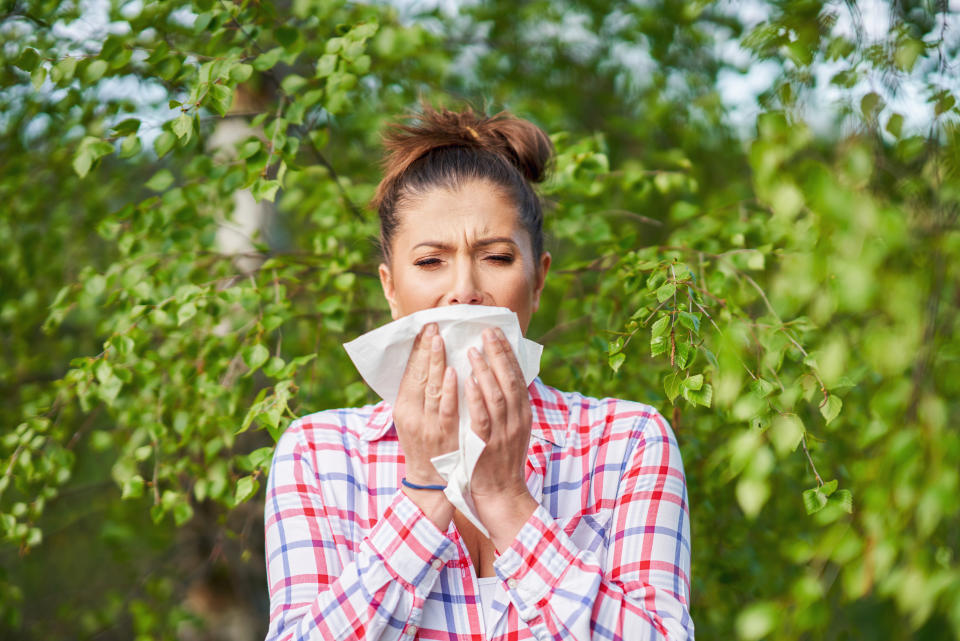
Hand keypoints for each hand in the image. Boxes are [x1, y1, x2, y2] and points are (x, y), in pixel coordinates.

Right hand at [392, 323, 458, 486]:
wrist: (433, 482)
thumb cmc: (426, 445)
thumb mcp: (414, 420)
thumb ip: (419, 395)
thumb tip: (428, 362)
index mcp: (402, 410)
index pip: (408, 374)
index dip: (416, 351)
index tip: (424, 329)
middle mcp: (412, 416)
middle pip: (418, 377)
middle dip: (425, 350)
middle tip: (433, 326)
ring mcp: (429, 426)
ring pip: (432, 389)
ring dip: (436, 363)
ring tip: (440, 340)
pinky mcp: (446, 436)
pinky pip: (448, 409)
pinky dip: (450, 390)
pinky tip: (454, 372)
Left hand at [465, 328, 537, 547]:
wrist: (501, 494)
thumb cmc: (500, 459)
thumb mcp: (511, 428)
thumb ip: (506, 404)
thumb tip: (498, 376)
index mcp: (523, 413)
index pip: (518, 376)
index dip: (507, 353)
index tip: (496, 332)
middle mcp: (517, 420)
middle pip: (510, 380)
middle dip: (498, 354)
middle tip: (484, 331)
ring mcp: (504, 433)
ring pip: (496, 395)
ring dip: (485, 371)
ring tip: (471, 350)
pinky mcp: (487, 445)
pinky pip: (482, 417)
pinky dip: (475, 397)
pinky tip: (467, 381)